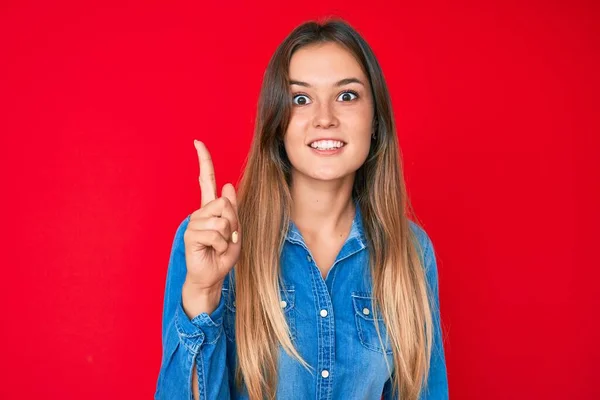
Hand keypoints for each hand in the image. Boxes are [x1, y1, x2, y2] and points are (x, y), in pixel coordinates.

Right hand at [182, 140, 240, 315]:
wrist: (212, 277)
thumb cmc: (222, 255)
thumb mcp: (235, 232)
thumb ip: (233, 211)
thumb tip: (228, 186)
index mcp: (210, 209)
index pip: (206, 180)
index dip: (204, 161)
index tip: (197, 142)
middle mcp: (200, 212)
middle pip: (224, 203)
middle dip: (233, 222)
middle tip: (228, 238)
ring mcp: (194, 223)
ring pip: (222, 220)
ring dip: (228, 237)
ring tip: (220, 246)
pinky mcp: (191, 235)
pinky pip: (215, 233)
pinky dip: (222, 245)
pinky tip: (213, 251)